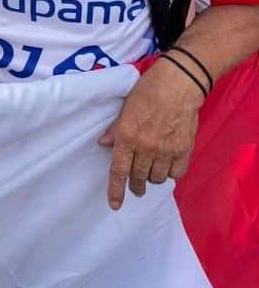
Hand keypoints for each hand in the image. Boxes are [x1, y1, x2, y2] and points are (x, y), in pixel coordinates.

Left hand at [98, 58, 203, 209]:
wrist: (178, 83)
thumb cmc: (148, 90)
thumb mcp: (125, 107)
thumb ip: (115, 129)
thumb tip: (103, 145)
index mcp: (127, 136)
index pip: (118, 170)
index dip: (116, 190)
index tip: (114, 204)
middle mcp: (145, 147)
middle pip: (138, 177)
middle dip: (135, 185)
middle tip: (136, 185)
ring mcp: (166, 150)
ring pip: (157, 178)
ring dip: (152, 178)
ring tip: (151, 170)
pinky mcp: (184, 150)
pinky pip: (176, 174)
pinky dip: (171, 173)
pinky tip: (168, 165)